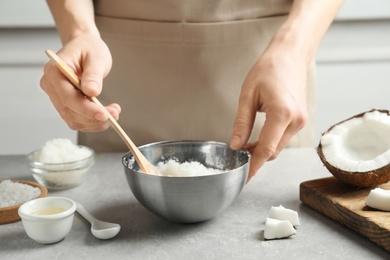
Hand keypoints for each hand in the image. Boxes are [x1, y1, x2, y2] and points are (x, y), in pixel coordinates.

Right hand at [40, 33, 120, 131]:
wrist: (84, 46)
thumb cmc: (89, 48)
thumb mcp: (95, 57)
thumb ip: (93, 75)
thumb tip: (92, 92)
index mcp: (54, 71)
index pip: (68, 97)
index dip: (86, 109)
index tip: (105, 115)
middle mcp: (51, 86)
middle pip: (69, 111)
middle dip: (93, 117)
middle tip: (115, 114)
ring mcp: (56, 96)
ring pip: (73, 119)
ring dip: (94, 122)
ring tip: (114, 113)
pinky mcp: (65, 103)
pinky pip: (76, 118)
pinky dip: (92, 121)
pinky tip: (106, 114)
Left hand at [230, 43, 307, 181]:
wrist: (290, 56)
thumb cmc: (268, 70)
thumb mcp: (248, 95)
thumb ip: (242, 123)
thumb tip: (235, 146)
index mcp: (282, 114)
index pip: (266, 149)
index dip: (254, 166)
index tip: (245, 178)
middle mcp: (296, 121)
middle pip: (273, 151)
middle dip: (255, 157)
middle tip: (238, 154)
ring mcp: (301, 121)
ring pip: (279, 147)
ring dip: (263, 149)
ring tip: (245, 144)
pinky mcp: (301, 120)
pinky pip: (284, 138)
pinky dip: (271, 141)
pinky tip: (258, 137)